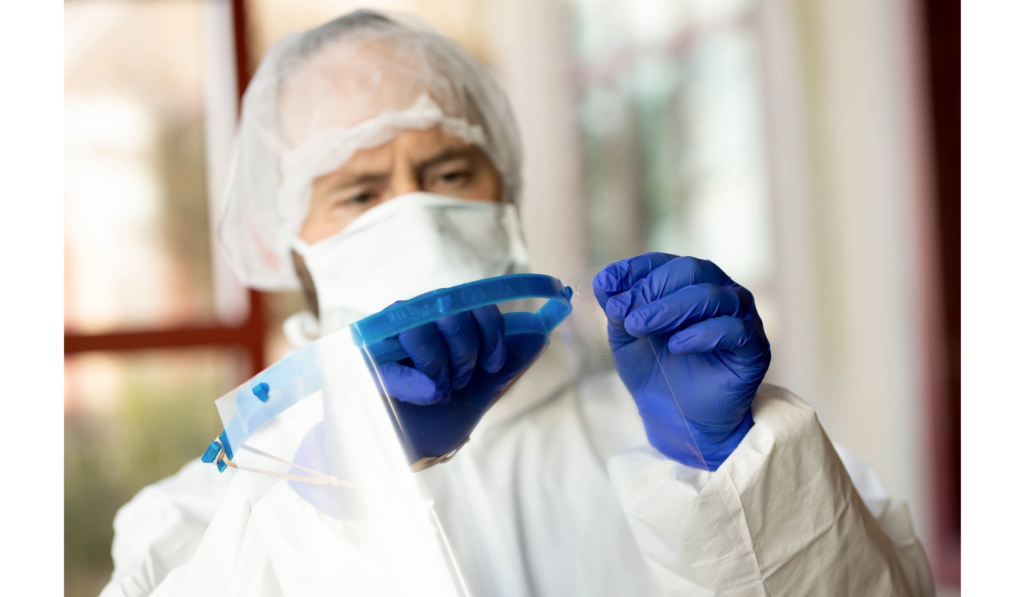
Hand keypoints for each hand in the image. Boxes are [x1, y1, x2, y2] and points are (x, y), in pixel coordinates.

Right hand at [372, 306, 547, 462]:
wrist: (400, 450)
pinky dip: (416, 384)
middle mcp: (411, 318)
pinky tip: (428, 397)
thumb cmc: (436, 416)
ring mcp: (382, 338)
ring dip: (439, 369)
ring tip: (437, 393)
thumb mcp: (478, 391)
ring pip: (419, 329)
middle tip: (458, 383)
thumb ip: (505, 364)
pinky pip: (391, 364)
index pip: (474, 302)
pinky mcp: (360, 363)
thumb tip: (541, 334)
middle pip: (450, 311)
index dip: (491, 331)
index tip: (492, 364)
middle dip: (465, 353)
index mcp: (439, 319)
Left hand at [594, 253, 769, 469]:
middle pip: (691, 271)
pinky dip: (702, 333)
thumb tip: (604, 280)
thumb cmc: (655, 372)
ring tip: (639, 326)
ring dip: (670, 308)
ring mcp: (741, 317)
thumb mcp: (626, 338)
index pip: (664, 262)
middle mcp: (719, 293)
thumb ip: (618, 308)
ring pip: (712, 296)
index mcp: (688, 285)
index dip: (635, 269)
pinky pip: (735, 329)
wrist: (677, 419)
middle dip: (652, 289)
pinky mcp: (755, 347)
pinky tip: (677, 346)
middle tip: (625, 313)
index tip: (608, 284)